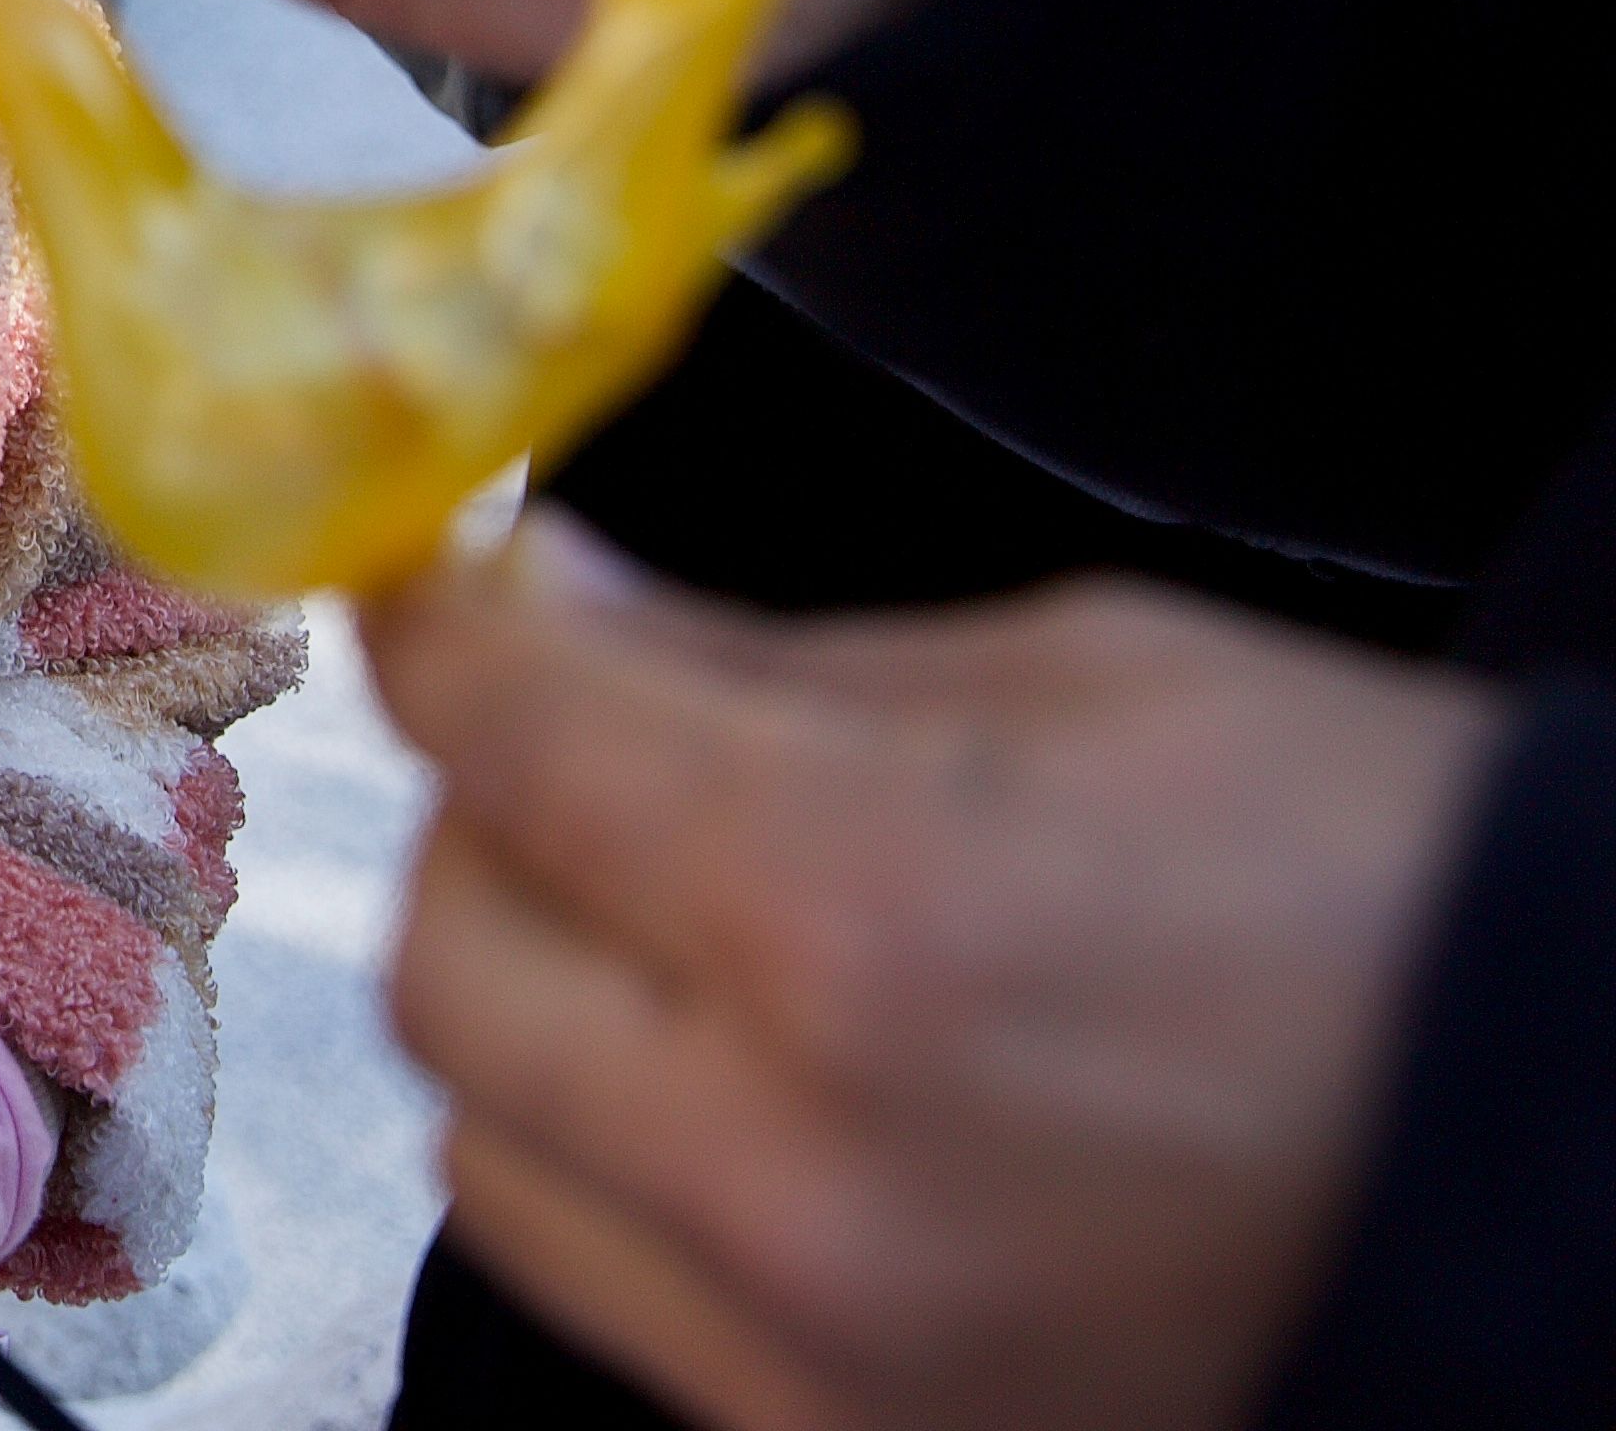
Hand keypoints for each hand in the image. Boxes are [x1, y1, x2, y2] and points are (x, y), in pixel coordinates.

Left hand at [366, 527, 1502, 1430]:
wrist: (1581, 1168)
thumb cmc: (1385, 896)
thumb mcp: (1086, 680)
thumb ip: (752, 661)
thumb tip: (538, 608)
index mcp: (858, 923)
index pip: (503, 737)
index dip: (443, 632)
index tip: (436, 589)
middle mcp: (795, 1166)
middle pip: (448, 957)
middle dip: (492, 827)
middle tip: (584, 759)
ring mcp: (812, 1348)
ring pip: (490, 1143)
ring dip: (537, 1008)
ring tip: (678, 933)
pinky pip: (609, 1280)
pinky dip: (626, 1165)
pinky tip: (751, 1085)